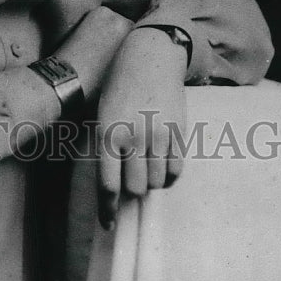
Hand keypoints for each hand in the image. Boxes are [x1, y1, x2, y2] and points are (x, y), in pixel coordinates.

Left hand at [96, 27, 186, 229]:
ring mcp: (159, 134)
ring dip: (149, 183)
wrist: (149, 57)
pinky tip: (160, 168)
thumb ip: (106, 147)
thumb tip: (112, 186)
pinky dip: (168, 176)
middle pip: (135, 188)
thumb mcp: (102, 113)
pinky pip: (176, 170)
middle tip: (129, 185)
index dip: (108, 210)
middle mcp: (134, 136)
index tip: (108, 223)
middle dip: (131, 192)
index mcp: (108, 132)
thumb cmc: (119, 86)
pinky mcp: (179, 131)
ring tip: (144, 171)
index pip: (108, 184)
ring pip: (156, 181)